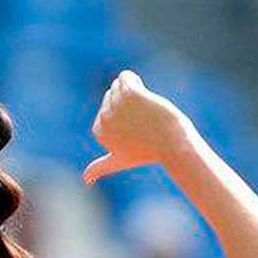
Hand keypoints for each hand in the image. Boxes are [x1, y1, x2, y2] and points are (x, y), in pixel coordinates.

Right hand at [82, 71, 197, 184]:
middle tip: (142, 121)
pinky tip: (140, 88)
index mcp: (99, 131)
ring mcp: (116, 106)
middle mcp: (104, 118)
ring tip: (144, 109)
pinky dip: (131, 78)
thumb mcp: (120, 160)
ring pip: (118, 85)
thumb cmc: (147, 153)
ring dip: (132, 92)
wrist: (171, 144)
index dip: (121, 114)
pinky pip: (125, 76)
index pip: (105, 109)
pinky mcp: (130, 94)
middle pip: (111, 96)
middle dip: (126, 102)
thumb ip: (100, 167)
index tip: (133, 129)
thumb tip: (86, 180)